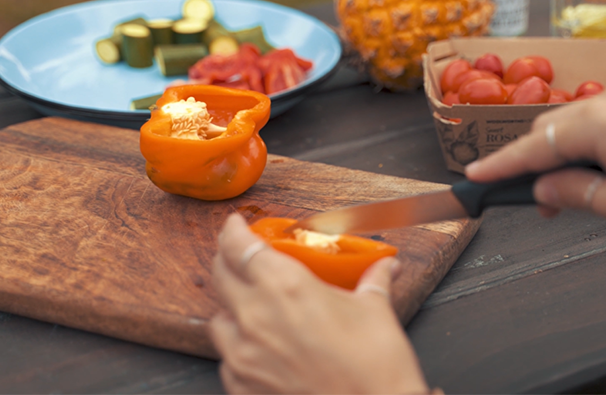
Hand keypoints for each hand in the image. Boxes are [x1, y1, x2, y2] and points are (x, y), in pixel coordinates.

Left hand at [210, 214, 428, 394]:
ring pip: (218, 319)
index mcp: (287, 287)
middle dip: (228, 262)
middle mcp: (257, 317)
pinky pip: (227, 359)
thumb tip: (387, 267)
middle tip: (242, 259)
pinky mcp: (242, 386)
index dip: (233, 231)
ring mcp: (245, 355)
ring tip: (252, 308)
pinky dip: (239, 349)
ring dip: (230, 308)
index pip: (241, 247)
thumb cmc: (376, 368)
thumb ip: (374, 282)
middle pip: (220, 276)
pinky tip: (260, 348)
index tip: (235, 225)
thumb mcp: (376, 312)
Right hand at [465, 87, 605, 226]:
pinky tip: (600, 168)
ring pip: (574, 124)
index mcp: (596, 126)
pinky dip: (586, 143)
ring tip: (570, 191)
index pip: (533, 147)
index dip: (501, 165)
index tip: (474, 175)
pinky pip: (600, 120)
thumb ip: (573, 193)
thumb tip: (542, 190)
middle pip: (548, 130)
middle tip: (536, 203)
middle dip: (533, 163)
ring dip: (561, 154)